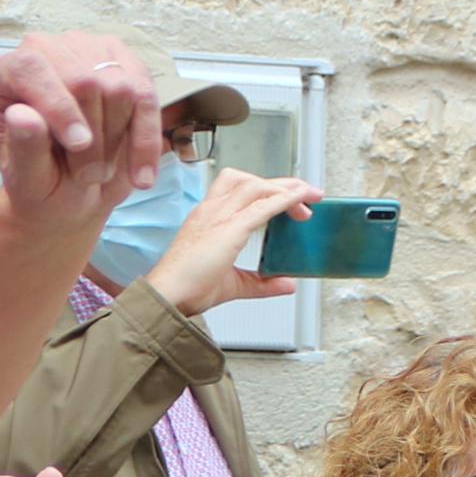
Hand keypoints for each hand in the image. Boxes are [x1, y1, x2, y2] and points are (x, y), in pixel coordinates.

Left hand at [0, 32, 165, 236]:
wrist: (72, 192)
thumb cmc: (42, 182)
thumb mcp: (26, 178)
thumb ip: (23, 149)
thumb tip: (22, 116)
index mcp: (6, 73)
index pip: (32, 68)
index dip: (58, 105)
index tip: (78, 144)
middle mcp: (47, 51)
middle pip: (83, 79)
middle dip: (93, 137)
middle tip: (85, 176)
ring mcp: (89, 53)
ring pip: (120, 87)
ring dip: (116, 140)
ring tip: (100, 169)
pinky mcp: (126, 65)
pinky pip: (146, 97)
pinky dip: (147, 139)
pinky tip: (141, 174)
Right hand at [145, 170, 319, 316]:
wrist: (168, 296)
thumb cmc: (187, 289)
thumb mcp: (233, 285)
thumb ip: (261, 283)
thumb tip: (286, 283)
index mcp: (207, 218)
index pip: (238, 189)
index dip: (265, 188)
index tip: (287, 196)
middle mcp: (212, 210)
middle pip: (250, 180)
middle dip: (280, 184)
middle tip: (305, 195)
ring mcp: (219, 215)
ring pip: (256, 185)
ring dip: (285, 189)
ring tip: (307, 199)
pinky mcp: (229, 228)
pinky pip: (263, 206)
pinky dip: (285, 200)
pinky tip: (300, 201)